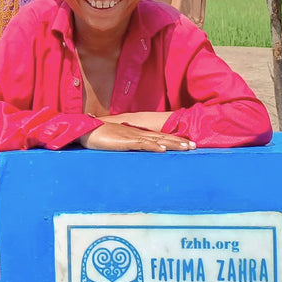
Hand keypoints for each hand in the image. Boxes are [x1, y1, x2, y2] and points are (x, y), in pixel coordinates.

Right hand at [81, 121, 195, 151]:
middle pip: (163, 137)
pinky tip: (162, 149)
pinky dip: (153, 146)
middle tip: (194, 146)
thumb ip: (128, 145)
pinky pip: (141, 144)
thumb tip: (136, 151)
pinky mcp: (124, 142)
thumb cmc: (100, 136)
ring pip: (157, 140)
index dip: (174, 139)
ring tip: (186, 148)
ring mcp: (132, 137)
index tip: (187, 143)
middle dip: (179, 141)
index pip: (159, 136)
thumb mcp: (118, 141)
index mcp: (137, 133)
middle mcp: (138, 133)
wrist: (87, 130)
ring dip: (172, 144)